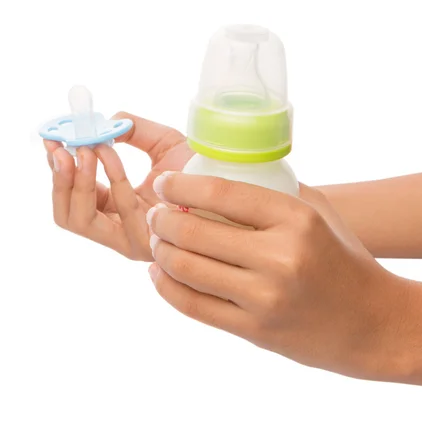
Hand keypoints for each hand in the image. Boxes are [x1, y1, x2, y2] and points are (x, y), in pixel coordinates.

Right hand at [43, 113, 192, 260]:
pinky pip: (115, 213)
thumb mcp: (160, 143)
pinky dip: (107, 178)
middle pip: (70, 216)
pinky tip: (109, 153)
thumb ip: (129, 130)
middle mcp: (124, 230)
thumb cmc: (201, 166)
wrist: (232, 180)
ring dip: (81, 177)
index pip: (77, 198)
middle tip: (61, 145)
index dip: (60, 169)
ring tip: (89, 146)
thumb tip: (100, 123)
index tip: (53, 137)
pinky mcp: (149, 244)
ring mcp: (135, 241)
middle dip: (60, 178)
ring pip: (82, 219)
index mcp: (120, 210)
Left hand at [146, 173, 410, 378]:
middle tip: (155, 213)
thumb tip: (228, 177)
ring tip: (157, 241)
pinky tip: (159, 274)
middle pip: (195, 232)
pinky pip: (194, 307)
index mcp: (298, 221)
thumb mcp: (323, 216)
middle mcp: (280, 258)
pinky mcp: (255, 331)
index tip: (165, 184)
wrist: (373, 324)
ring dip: (160, 251)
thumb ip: (279, 193)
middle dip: (161, 219)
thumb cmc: (346, 262)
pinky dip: (167, 287)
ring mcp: (265, 298)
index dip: (181, 186)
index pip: (221, 194)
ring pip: (188, 270)